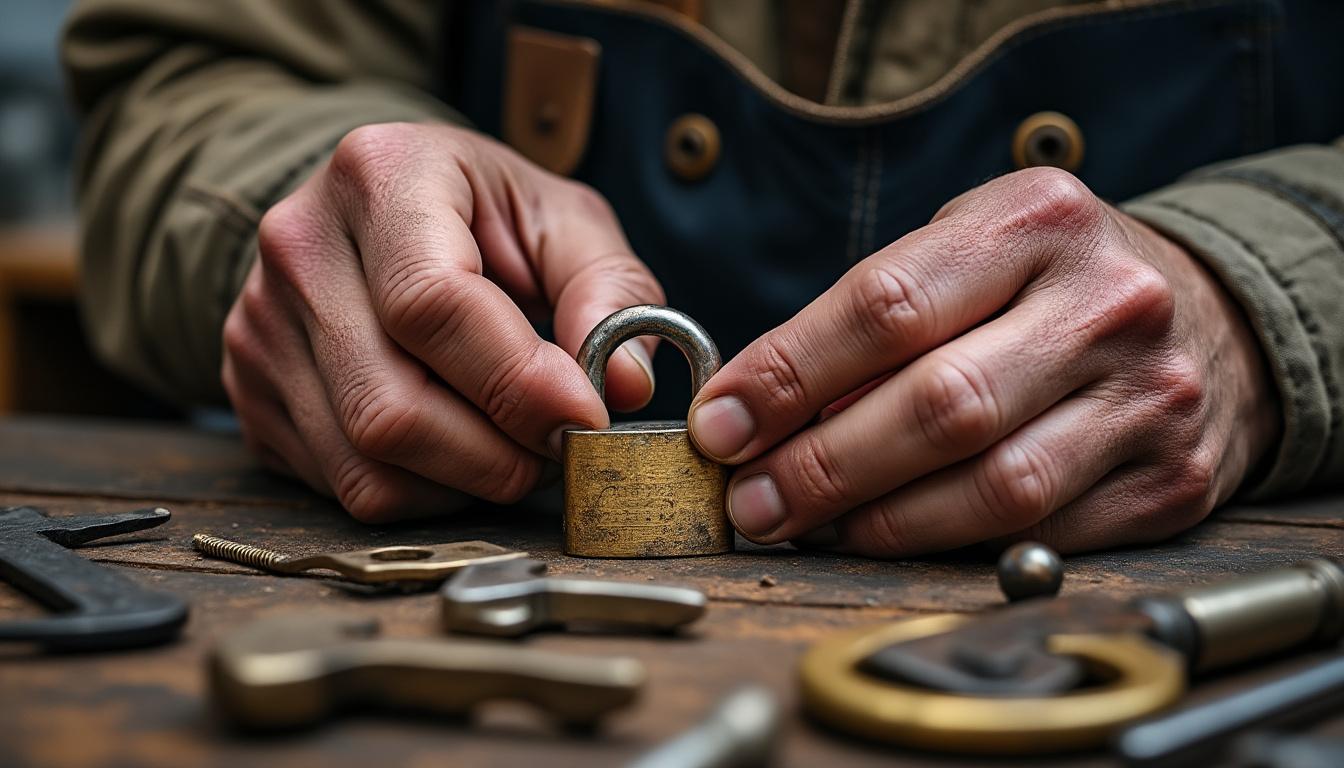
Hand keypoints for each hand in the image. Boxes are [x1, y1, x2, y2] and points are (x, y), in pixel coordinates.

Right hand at [222, 123, 662, 520]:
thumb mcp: (562, 218)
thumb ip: (609, 289)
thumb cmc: (481, 216)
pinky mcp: (251, 393)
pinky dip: (425, 493)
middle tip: (560, 446)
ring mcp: (259, 326)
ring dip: (466, 482)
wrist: (375, 214)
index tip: (585, 417)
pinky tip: (459, 451)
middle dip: (499, 454)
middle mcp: (299, 248)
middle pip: (391, 406)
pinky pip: (346, 488)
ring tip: (515, 445)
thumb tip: (625, 384)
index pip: (433, 305)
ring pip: (368, 464)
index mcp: (381, 175)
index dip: (516, 382)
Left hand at [688, 168, 1278, 555]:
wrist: (1212, 318)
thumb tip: (758, 411)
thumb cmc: (1050, 283)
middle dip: (822, 466)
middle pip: (940, 405)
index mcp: (1037, 220)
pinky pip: (1040, 533)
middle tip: (752, 499)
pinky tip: (895, 536)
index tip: (721, 423)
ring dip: (879, 521)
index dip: (788, 374)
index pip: (887, 306)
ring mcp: (1149, 395)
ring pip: (993, 486)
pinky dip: (950, 545)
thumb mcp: (970, 250)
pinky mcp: (1170, 478)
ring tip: (809, 525)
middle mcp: (1106, 302)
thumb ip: (873, 317)